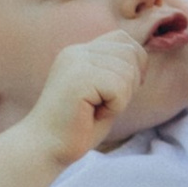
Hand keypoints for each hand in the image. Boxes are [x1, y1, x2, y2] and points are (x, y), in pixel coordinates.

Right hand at [26, 23, 155, 161]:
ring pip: (127, 71)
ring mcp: (76, 62)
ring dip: (121, 98)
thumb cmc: (77, 128)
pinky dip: (115, 107)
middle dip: (130, 83)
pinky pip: (119, 87)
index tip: (123, 90)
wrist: (45, 148)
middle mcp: (77, 51)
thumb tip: (142, 58)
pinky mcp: (78, 78)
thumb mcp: (103, 93)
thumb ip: (118, 72)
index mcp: (80, 52)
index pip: (123, 39)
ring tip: (96, 110)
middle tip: (106, 104)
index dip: (135, 63)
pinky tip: (92, 115)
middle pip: (129, 52)